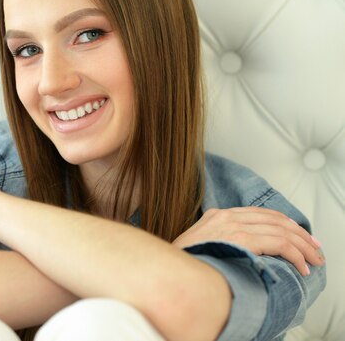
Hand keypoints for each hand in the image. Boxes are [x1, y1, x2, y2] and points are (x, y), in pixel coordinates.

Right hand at [172, 207, 324, 275]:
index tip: (298, 236)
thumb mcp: (198, 246)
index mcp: (217, 215)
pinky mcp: (240, 238)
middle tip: (314, 248)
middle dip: (300, 235)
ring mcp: (232, 225)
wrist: (166, 267)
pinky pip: (278, 243)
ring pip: (281, 230)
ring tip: (314, 260)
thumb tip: (239, 253)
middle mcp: (226, 215)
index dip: (283, 224)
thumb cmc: (181, 263)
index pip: (259, 213)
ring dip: (303, 247)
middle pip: (274, 219)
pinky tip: (301, 266)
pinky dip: (295, 255)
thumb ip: (218, 242)